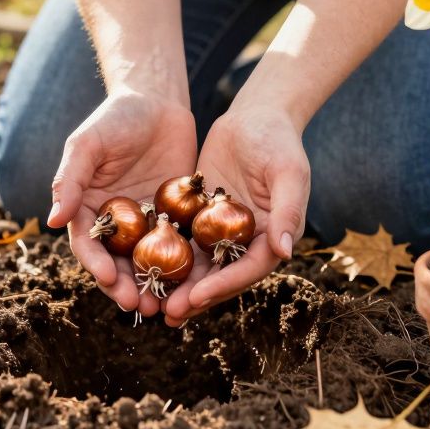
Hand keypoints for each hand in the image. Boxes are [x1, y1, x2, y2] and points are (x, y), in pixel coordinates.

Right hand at [47, 90, 197, 315]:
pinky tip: (194, 283)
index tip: (108, 279)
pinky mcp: (175, 218)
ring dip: (154, 286)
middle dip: (126, 287)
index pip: (88, 245)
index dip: (96, 265)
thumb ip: (69, 180)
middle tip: (140, 305)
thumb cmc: (115, 118)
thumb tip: (52, 220)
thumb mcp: (87, 144)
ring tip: (166, 307)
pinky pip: (179, 246)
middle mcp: (115, 223)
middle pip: (117, 263)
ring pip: (148, 262)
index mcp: (87, 209)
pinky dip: (184, 267)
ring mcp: (146, 223)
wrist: (157, 101)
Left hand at [162, 106, 309, 325]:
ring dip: (178, 285)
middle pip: (221, 277)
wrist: (257, 115)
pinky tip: (141, 268)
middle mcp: (247, 240)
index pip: (247, 270)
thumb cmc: (279, 141)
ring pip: (199, 265)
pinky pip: (183, 240)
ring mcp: (222, 230)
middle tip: (168, 313)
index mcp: (273, 237)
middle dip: (195, 296)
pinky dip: (165, 255)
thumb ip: (287, 211)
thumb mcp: (288, 172)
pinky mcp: (201, 216)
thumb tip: (284, 252)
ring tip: (153, 304)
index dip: (223, 286)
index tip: (196, 297)